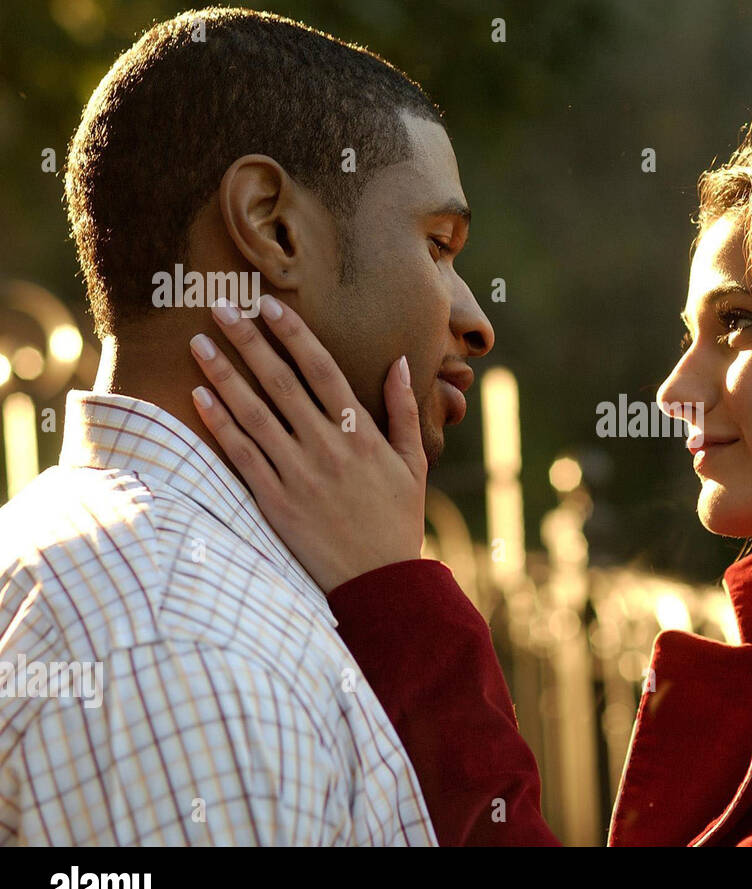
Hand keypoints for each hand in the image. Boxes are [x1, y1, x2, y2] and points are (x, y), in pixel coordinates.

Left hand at [189, 295, 427, 592]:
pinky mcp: (274, 502)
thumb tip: (399, 362)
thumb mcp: (414, 463)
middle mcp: (326, 447)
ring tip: (198, 343)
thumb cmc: (398, 519)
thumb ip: (403, 410)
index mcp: (361, 434)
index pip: (322, 370)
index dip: (293, 335)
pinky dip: (219, 424)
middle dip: (248, 340)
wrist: (379, 581)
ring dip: (223, 374)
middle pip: (280, 382)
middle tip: (220, 306)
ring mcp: (298, 474)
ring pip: (253, 413)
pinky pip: (240, 455)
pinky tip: (199, 397)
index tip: (268, 305)